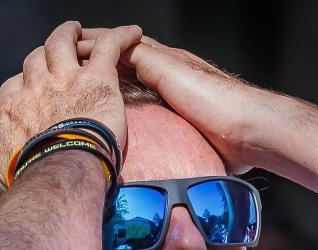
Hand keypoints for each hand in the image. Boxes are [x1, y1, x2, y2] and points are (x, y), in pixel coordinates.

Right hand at [0, 22, 141, 192]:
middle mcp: (34, 85)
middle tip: (59, 49)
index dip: (26, 83)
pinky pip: (109, 47)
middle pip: (38, 58)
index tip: (33, 87)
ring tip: (81, 31)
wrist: (59, 174)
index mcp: (12, 105)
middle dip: (47, 52)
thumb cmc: (29, 179)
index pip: (15, 84)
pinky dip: (121, 37)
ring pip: (64, 42)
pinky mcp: (97, 78)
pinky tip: (132, 33)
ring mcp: (64, 78)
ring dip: (72, 34)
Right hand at [79, 30, 266, 173]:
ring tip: (92, 108)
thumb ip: (141, 58)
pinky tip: (124, 135)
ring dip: (116, 98)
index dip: (95, 46)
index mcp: (165, 61)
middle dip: (102, 72)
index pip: (122, 47)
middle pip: (128, 71)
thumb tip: (112, 48)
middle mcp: (170, 80)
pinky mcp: (184, 130)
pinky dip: (134, 122)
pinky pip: (151, 123)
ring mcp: (177, 105)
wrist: (248, 132)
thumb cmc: (214, 100)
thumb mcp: (169, 69)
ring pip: (139, 97)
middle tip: (73, 79)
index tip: (68, 50)